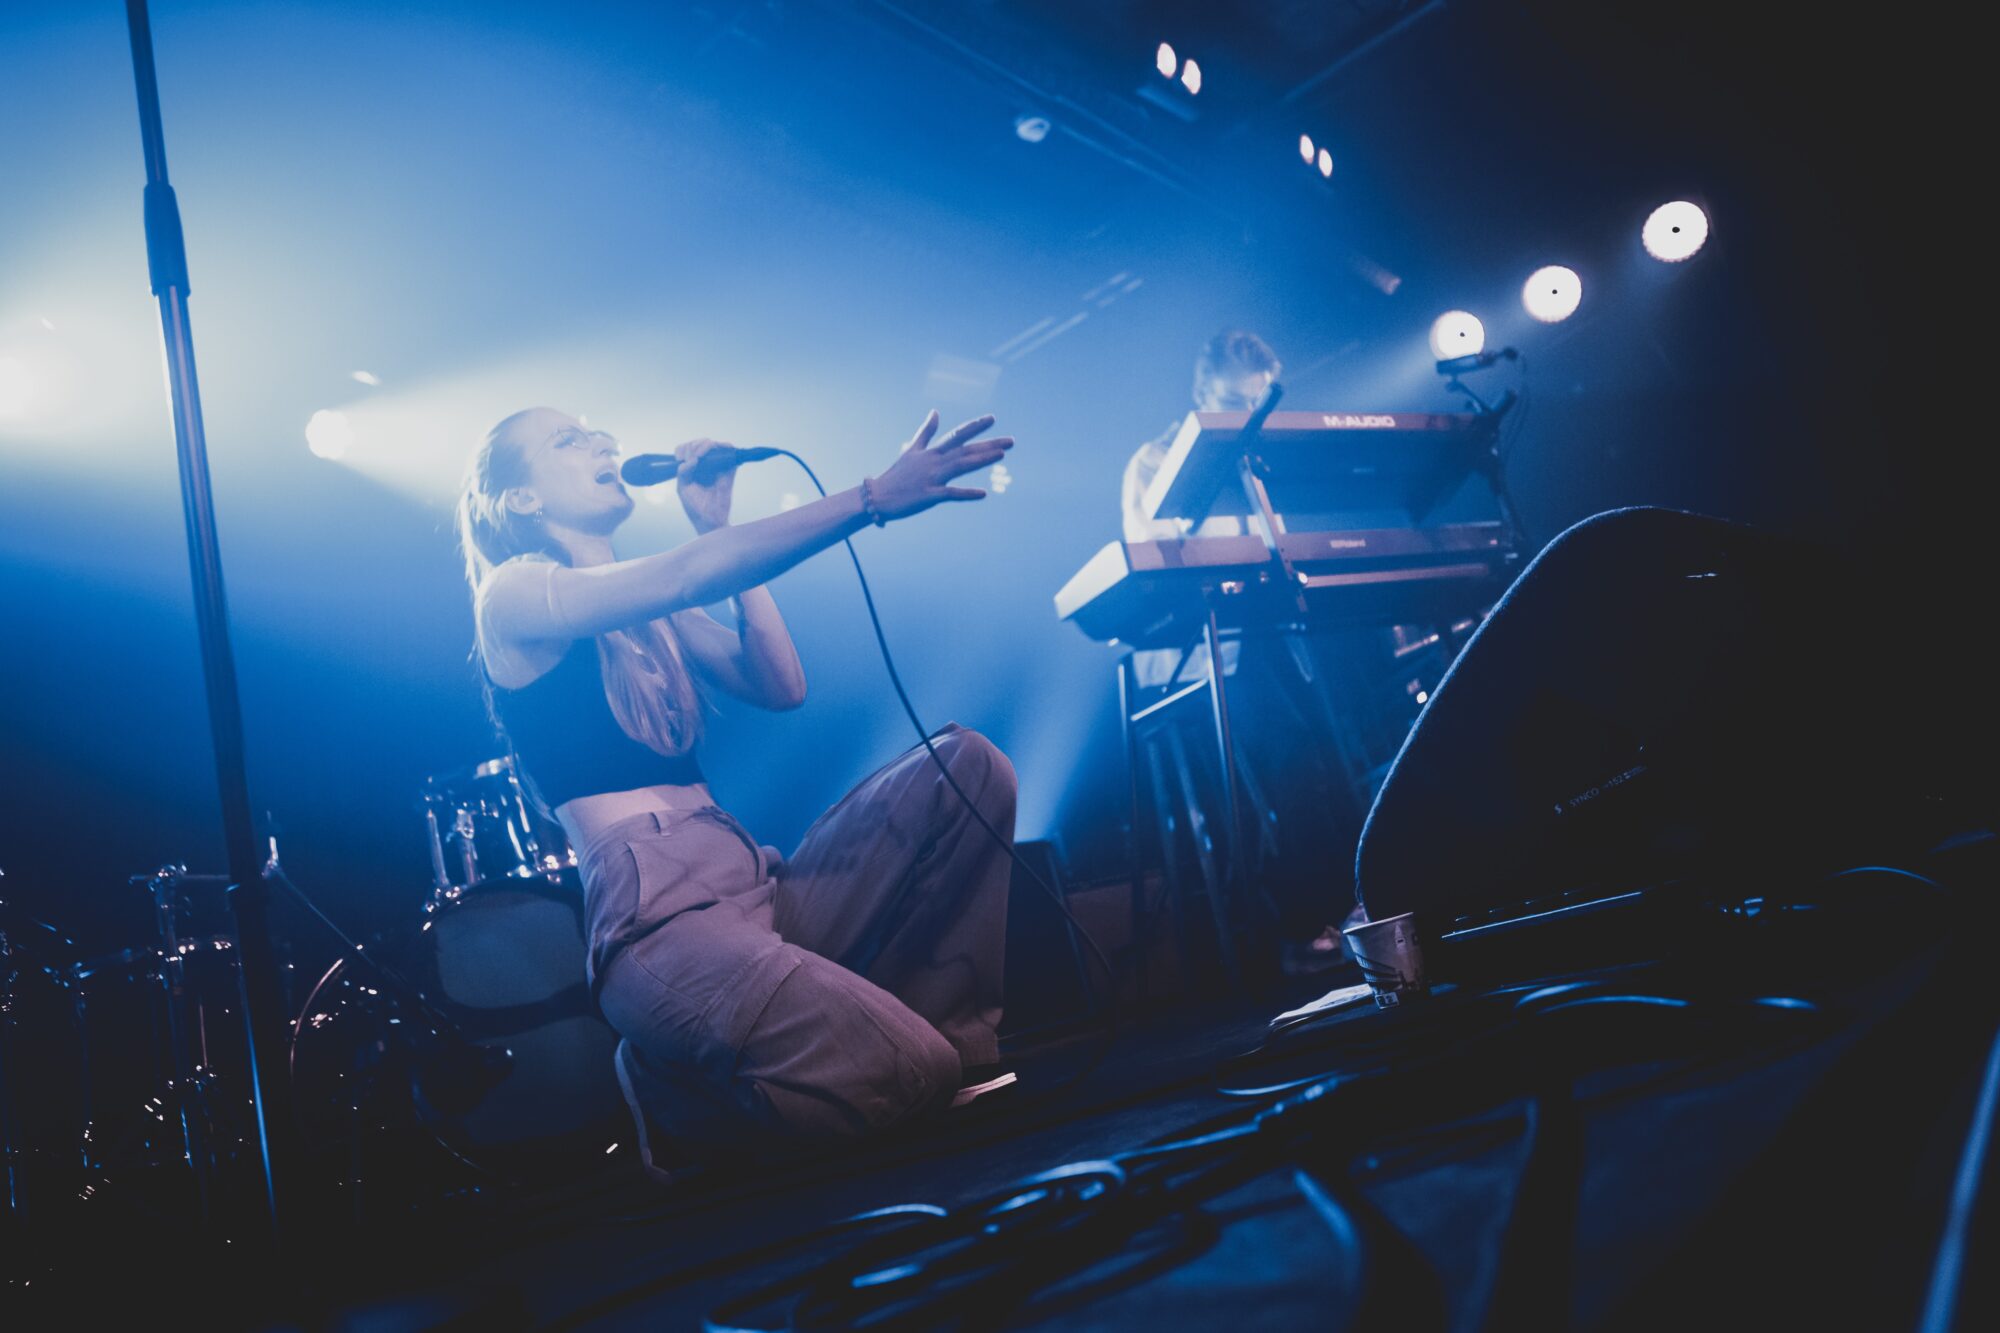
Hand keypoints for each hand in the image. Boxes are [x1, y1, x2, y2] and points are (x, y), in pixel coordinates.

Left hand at [674, 437, 736, 533]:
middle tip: (689, 458)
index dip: (683, 449)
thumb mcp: (683, 488)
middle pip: (700, 443)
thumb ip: (684, 472)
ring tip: (699, 455)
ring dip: (704, 444)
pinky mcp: (729, 469)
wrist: (709, 520)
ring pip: (713, 445)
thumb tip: (693, 459)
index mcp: (692, 468)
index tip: (680, 458)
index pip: (687, 449)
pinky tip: (711, 452)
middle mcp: (705, 465)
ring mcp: (717, 466)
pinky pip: (730, 452)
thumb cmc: (695, 507)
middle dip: (693, 446)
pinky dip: (724, 447)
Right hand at [867, 411, 1013, 521]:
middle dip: (989, 444)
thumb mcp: (912, 449)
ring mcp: (932, 478)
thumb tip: (936, 411)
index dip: (975, 427)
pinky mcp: (929, 495)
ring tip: (1002, 455)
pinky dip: (966, 493)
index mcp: (932, 452)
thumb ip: (926, 431)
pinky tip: (983, 493)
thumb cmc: (896, 475)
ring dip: (981, 460)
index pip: (957, 435)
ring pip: (961, 466)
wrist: (877, 496)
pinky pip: (950, 493)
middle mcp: (934, 462)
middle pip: (966, 450)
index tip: (993, 418)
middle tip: (1011, 440)